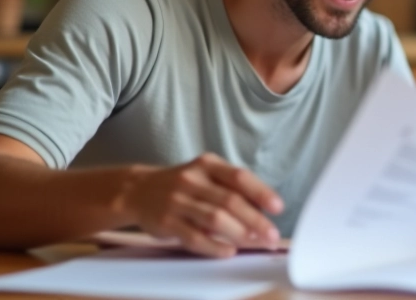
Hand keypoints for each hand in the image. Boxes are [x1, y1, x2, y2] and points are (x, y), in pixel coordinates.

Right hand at [122, 153, 283, 257]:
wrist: (138, 191)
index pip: (239, 176)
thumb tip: (264, 212)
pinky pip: (194, 237)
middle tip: (271, 235)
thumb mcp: (206, 174)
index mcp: (207, 164)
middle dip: (255, 220)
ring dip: (239, 234)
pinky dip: (214, 246)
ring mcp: (177, 200)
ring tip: (255, 243)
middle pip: (230, 201)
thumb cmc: (182, 185)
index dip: (261, 192)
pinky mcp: (166, 222)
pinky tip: (228, 251)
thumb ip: (231, 188)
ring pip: (214, 219)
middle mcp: (192, 180)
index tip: (278, 207)